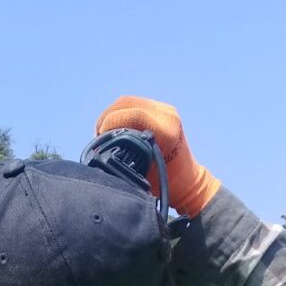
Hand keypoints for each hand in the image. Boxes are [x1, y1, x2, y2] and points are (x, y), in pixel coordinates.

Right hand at [95, 96, 220, 217]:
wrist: (187, 181)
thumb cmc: (165, 184)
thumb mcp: (144, 175)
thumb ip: (125, 159)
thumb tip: (101, 149)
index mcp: (167, 131)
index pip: (133, 114)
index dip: (110, 122)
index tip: (99, 137)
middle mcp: (167, 115)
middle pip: (126, 103)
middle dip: (106, 117)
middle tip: (98, 136)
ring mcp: (165, 110)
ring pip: (127, 101)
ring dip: (111, 114)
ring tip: (103, 133)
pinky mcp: (160, 109)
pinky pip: (133, 104)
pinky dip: (119, 114)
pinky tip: (113, 128)